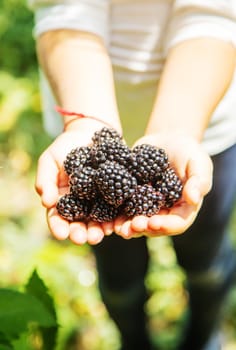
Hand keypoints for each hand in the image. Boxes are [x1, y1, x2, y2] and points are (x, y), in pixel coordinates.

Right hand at [35, 119, 114, 244]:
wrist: (90, 132)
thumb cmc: (65, 147)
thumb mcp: (49, 160)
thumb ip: (46, 180)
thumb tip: (46, 202)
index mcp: (63, 200)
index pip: (58, 218)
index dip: (59, 227)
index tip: (61, 234)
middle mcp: (82, 205)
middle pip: (79, 224)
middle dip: (80, 233)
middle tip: (82, 238)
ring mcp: (99, 201)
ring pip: (99, 220)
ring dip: (98, 230)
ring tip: (100, 235)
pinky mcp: (116, 194)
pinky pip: (117, 208)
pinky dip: (117, 216)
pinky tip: (117, 222)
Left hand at [114, 132, 212, 237]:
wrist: (166, 140)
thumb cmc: (187, 152)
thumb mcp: (198, 162)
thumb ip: (199, 180)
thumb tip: (194, 198)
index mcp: (183, 207)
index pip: (177, 223)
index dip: (166, 225)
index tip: (154, 222)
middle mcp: (164, 211)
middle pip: (154, 227)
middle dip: (142, 228)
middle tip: (132, 226)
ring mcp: (146, 206)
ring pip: (136, 222)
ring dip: (127, 227)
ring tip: (117, 227)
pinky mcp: (131, 197)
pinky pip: (123, 208)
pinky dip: (115, 214)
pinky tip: (106, 217)